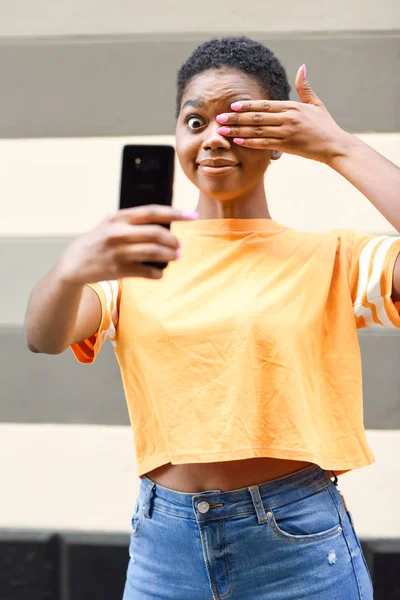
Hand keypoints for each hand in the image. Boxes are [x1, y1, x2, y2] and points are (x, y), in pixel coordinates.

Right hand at [57, 205, 197, 283]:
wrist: (74, 262)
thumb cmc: (98, 240)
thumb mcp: (110, 223)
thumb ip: (133, 221)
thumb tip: (164, 223)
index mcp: (119, 217)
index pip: (152, 212)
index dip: (175, 213)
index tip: (192, 215)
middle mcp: (118, 233)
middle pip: (156, 234)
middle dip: (173, 240)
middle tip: (180, 245)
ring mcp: (118, 252)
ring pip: (153, 252)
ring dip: (170, 255)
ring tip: (176, 257)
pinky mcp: (119, 270)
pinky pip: (147, 272)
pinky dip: (158, 273)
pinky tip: (160, 272)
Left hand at [216, 65, 347, 163]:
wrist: (334, 146)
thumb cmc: (325, 126)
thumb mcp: (316, 104)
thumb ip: (305, 88)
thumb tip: (302, 67)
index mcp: (292, 107)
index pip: (265, 105)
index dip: (247, 105)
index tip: (232, 105)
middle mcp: (287, 118)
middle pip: (256, 117)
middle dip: (236, 117)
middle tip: (219, 118)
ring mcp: (286, 132)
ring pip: (257, 130)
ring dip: (238, 130)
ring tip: (223, 130)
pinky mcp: (287, 146)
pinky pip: (264, 144)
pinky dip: (250, 142)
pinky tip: (237, 141)